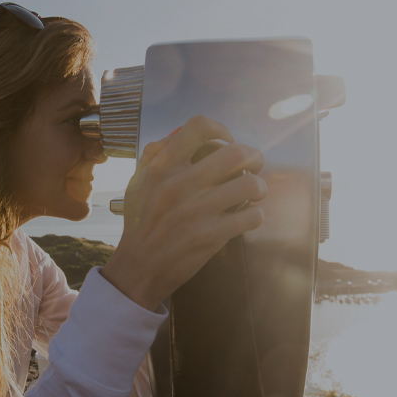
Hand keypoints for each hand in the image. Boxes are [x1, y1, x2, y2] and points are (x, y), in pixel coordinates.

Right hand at [101, 116, 265, 310]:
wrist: (137, 268)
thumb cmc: (140, 223)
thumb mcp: (138, 183)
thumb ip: (155, 156)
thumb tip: (180, 134)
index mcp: (160, 168)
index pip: (199, 127)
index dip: (221, 130)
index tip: (226, 142)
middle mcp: (178, 185)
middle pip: (236, 153)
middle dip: (254, 158)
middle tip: (254, 166)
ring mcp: (196, 211)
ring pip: (250, 184)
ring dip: (259, 187)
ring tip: (255, 193)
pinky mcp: (210, 236)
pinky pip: (251, 216)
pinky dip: (254, 215)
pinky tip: (246, 217)